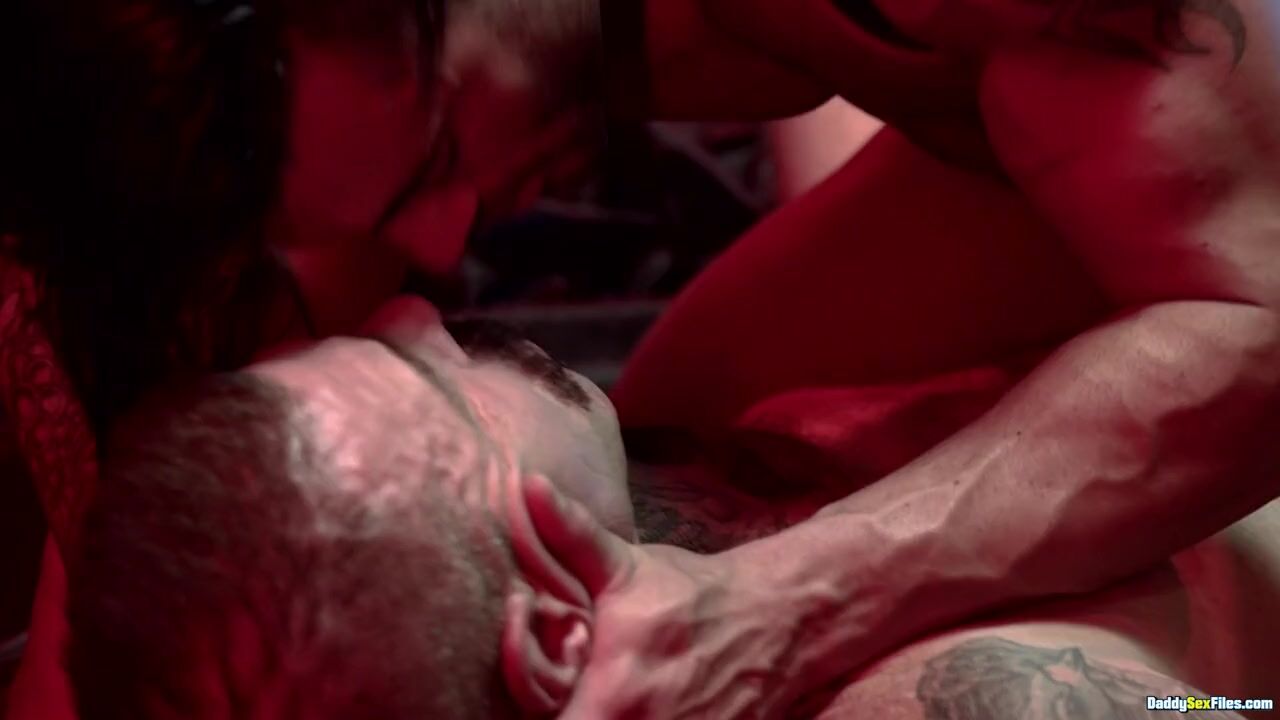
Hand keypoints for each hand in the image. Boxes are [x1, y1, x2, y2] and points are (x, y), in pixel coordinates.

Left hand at [521, 474, 799, 719]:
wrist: (775, 620)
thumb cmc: (688, 594)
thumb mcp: (625, 566)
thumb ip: (568, 534)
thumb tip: (526, 484)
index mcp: (614, 690)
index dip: (532, 694)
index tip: (543, 682)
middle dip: (560, 713)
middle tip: (565, 692)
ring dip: (590, 716)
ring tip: (596, 693)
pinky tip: (631, 706)